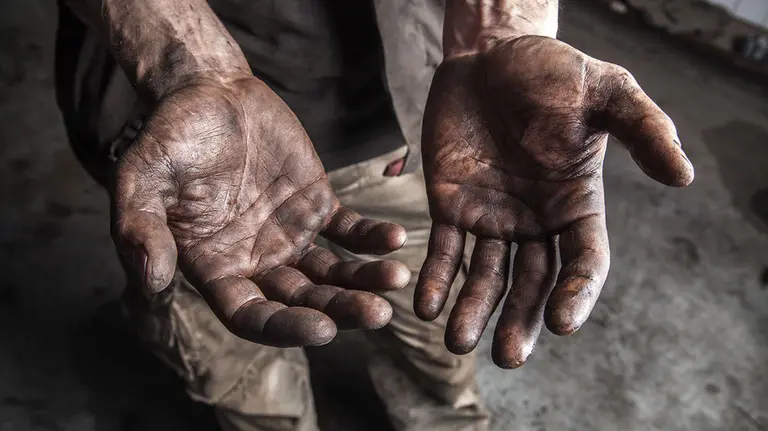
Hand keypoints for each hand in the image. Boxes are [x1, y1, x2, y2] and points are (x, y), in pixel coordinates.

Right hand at [112, 75, 409, 346]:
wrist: (207, 93)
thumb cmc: (168, 138)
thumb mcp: (140, 179)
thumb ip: (139, 229)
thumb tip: (152, 282)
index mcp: (215, 269)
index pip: (252, 316)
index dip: (286, 328)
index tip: (324, 330)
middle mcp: (256, 262)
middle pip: (303, 301)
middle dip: (340, 310)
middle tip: (378, 314)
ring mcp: (290, 236)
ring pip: (332, 272)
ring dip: (364, 280)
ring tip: (398, 279)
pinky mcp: (316, 206)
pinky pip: (348, 230)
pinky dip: (371, 237)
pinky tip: (394, 239)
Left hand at [415, 36, 693, 366]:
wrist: (491, 56)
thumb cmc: (552, 72)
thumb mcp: (606, 92)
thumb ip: (643, 129)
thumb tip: (683, 177)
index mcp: (575, 204)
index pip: (583, 261)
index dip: (576, 293)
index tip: (561, 323)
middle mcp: (535, 221)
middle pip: (532, 283)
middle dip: (519, 320)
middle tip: (508, 356)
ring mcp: (491, 217)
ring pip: (484, 275)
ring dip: (473, 310)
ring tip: (458, 342)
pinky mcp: (451, 205)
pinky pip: (444, 249)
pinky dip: (436, 278)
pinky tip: (427, 307)